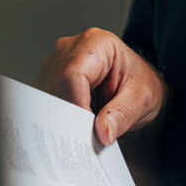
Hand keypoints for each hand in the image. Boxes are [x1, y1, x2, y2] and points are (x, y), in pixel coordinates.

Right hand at [37, 27, 164, 146]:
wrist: (135, 86)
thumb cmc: (139, 85)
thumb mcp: (142, 99)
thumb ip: (123, 115)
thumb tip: (102, 133)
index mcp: (97, 44)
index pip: (73, 75)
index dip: (76, 105)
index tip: (86, 130)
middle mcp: (71, 49)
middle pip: (55, 85)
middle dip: (68, 116)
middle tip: (84, 141)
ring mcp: (56, 64)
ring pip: (45, 96)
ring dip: (60, 119)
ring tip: (80, 137)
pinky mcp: (48, 80)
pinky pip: (43, 103)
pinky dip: (55, 120)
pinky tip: (71, 131)